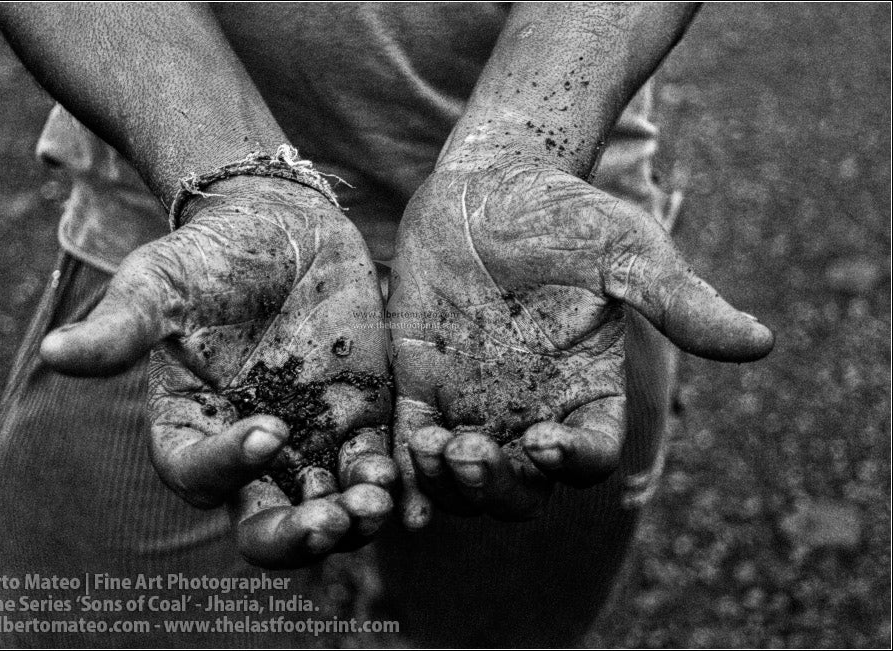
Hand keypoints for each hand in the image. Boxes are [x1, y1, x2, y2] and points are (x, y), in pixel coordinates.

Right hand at [40, 177, 395, 567]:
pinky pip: (377, 465)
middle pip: (266, 521)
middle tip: (329, 519)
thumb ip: (123, 325)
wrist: (280, 223)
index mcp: (192, 427)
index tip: (268, 429)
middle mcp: (251, 448)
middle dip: (296, 534)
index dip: (230, 465)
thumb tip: (52, 354)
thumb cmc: (209, 254)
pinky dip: (393, 483)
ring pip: (329, 505)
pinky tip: (408, 482)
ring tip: (376, 500)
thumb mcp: (161, 282)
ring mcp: (311, 437)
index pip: (200, 473)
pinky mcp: (361, 416)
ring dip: (354, 516)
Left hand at [390, 156, 772, 526]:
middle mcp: (533, 408)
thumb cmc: (565, 210)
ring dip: (451, 485)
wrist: (487, 181)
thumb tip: (762, 342)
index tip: (543, 441)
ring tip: (434, 449)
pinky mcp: (422, 386)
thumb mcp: (625, 251)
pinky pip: (412, 444)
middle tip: (473, 452)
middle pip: (525, 487)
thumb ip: (678, 302)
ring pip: (467, 479)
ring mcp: (475, 402)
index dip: (571, 462)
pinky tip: (395, 475)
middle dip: (500, 487)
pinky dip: (407, 472)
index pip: (589, 454)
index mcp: (589, 389)